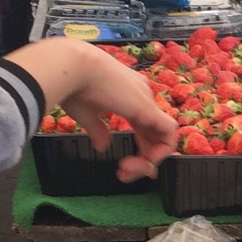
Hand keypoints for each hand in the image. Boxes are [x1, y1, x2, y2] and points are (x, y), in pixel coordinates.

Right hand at [9, 40, 177, 180]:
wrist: (73, 67)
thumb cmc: (73, 86)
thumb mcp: (86, 113)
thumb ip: (98, 130)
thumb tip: (103, 146)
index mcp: (127, 95)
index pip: (143, 125)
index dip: (141, 147)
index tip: (125, 166)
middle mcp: (141, 96)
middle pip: (153, 133)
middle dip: (143, 158)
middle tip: (124, 174)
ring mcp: (147, 101)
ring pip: (163, 136)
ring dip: (149, 159)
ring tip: (127, 170)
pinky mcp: (149, 108)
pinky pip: (169, 134)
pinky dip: (161, 152)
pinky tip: (145, 163)